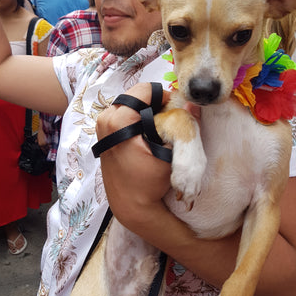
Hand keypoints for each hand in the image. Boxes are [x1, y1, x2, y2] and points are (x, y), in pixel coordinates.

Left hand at [97, 83, 171, 228]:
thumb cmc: (148, 182)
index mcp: (118, 121)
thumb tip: (193, 104)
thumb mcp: (169, 154)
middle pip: (136, 95)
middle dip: (154, 104)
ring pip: (130, 104)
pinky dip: (137, 119)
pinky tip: (146, 135)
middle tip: (167, 121)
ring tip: (157, 130)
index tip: (174, 111)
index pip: (143, 90)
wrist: (130, 204)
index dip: (163, 96)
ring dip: (146, 111)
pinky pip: (124, 114)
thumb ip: (182, 125)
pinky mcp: (103, 132)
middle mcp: (105, 119)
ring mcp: (102, 125)